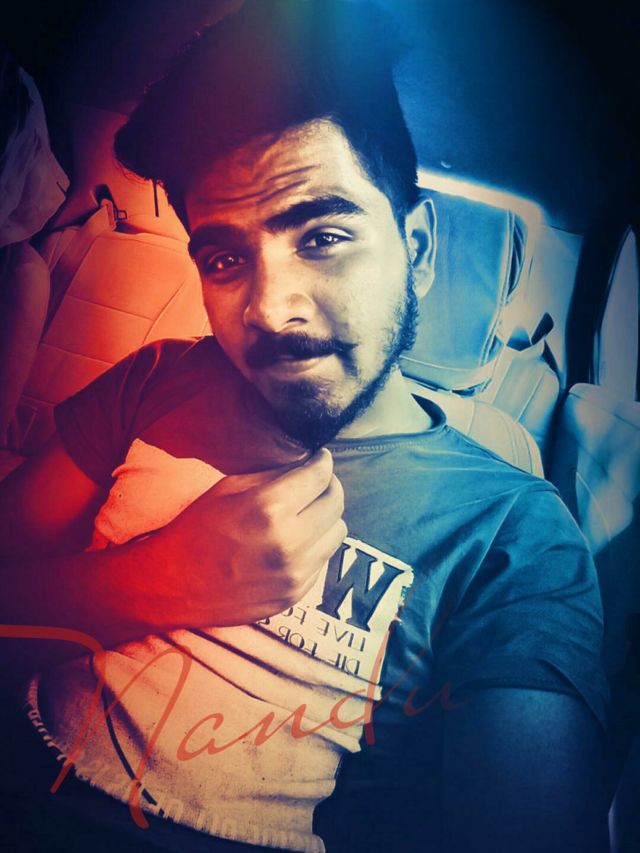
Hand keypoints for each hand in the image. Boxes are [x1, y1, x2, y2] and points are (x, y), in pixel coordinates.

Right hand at [145, 448, 345, 628]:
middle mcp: (288, 543)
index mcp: (268, 509)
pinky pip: (323, 560)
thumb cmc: (196, 530)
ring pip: (337, 533)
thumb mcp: (228, 488)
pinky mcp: (295, 595)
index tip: (320, 459)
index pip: (320, 477)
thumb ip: (273, 476)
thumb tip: (307, 465)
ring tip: (305, 513)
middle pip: (336, 504)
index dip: (323, 462)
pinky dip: (315, 545)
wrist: (173, 585)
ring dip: (326, 518)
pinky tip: (292, 541)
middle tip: (316, 483)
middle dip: (329, 487)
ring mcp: (294, 574)